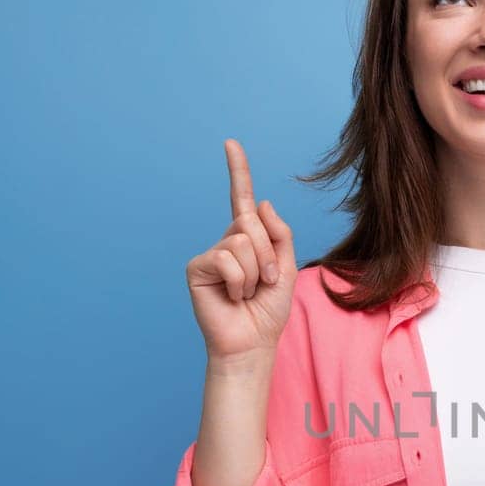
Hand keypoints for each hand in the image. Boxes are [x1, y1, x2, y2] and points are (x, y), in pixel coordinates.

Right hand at [185, 139, 296, 361]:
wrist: (253, 342)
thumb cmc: (268, 310)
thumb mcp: (286, 268)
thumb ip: (279, 234)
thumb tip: (262, 202)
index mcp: (249, 239)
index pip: (243, 199)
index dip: (238, 171)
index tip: (230, 143)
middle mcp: (228, 241)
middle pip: (251, 222)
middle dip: (268, 255)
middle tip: (265, 284)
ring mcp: (211, 253)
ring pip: (241, 241)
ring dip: (255, 272)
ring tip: (248, 293)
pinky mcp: (198, 268)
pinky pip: (226, 259)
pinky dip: (238, 282)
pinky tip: (233, 297)